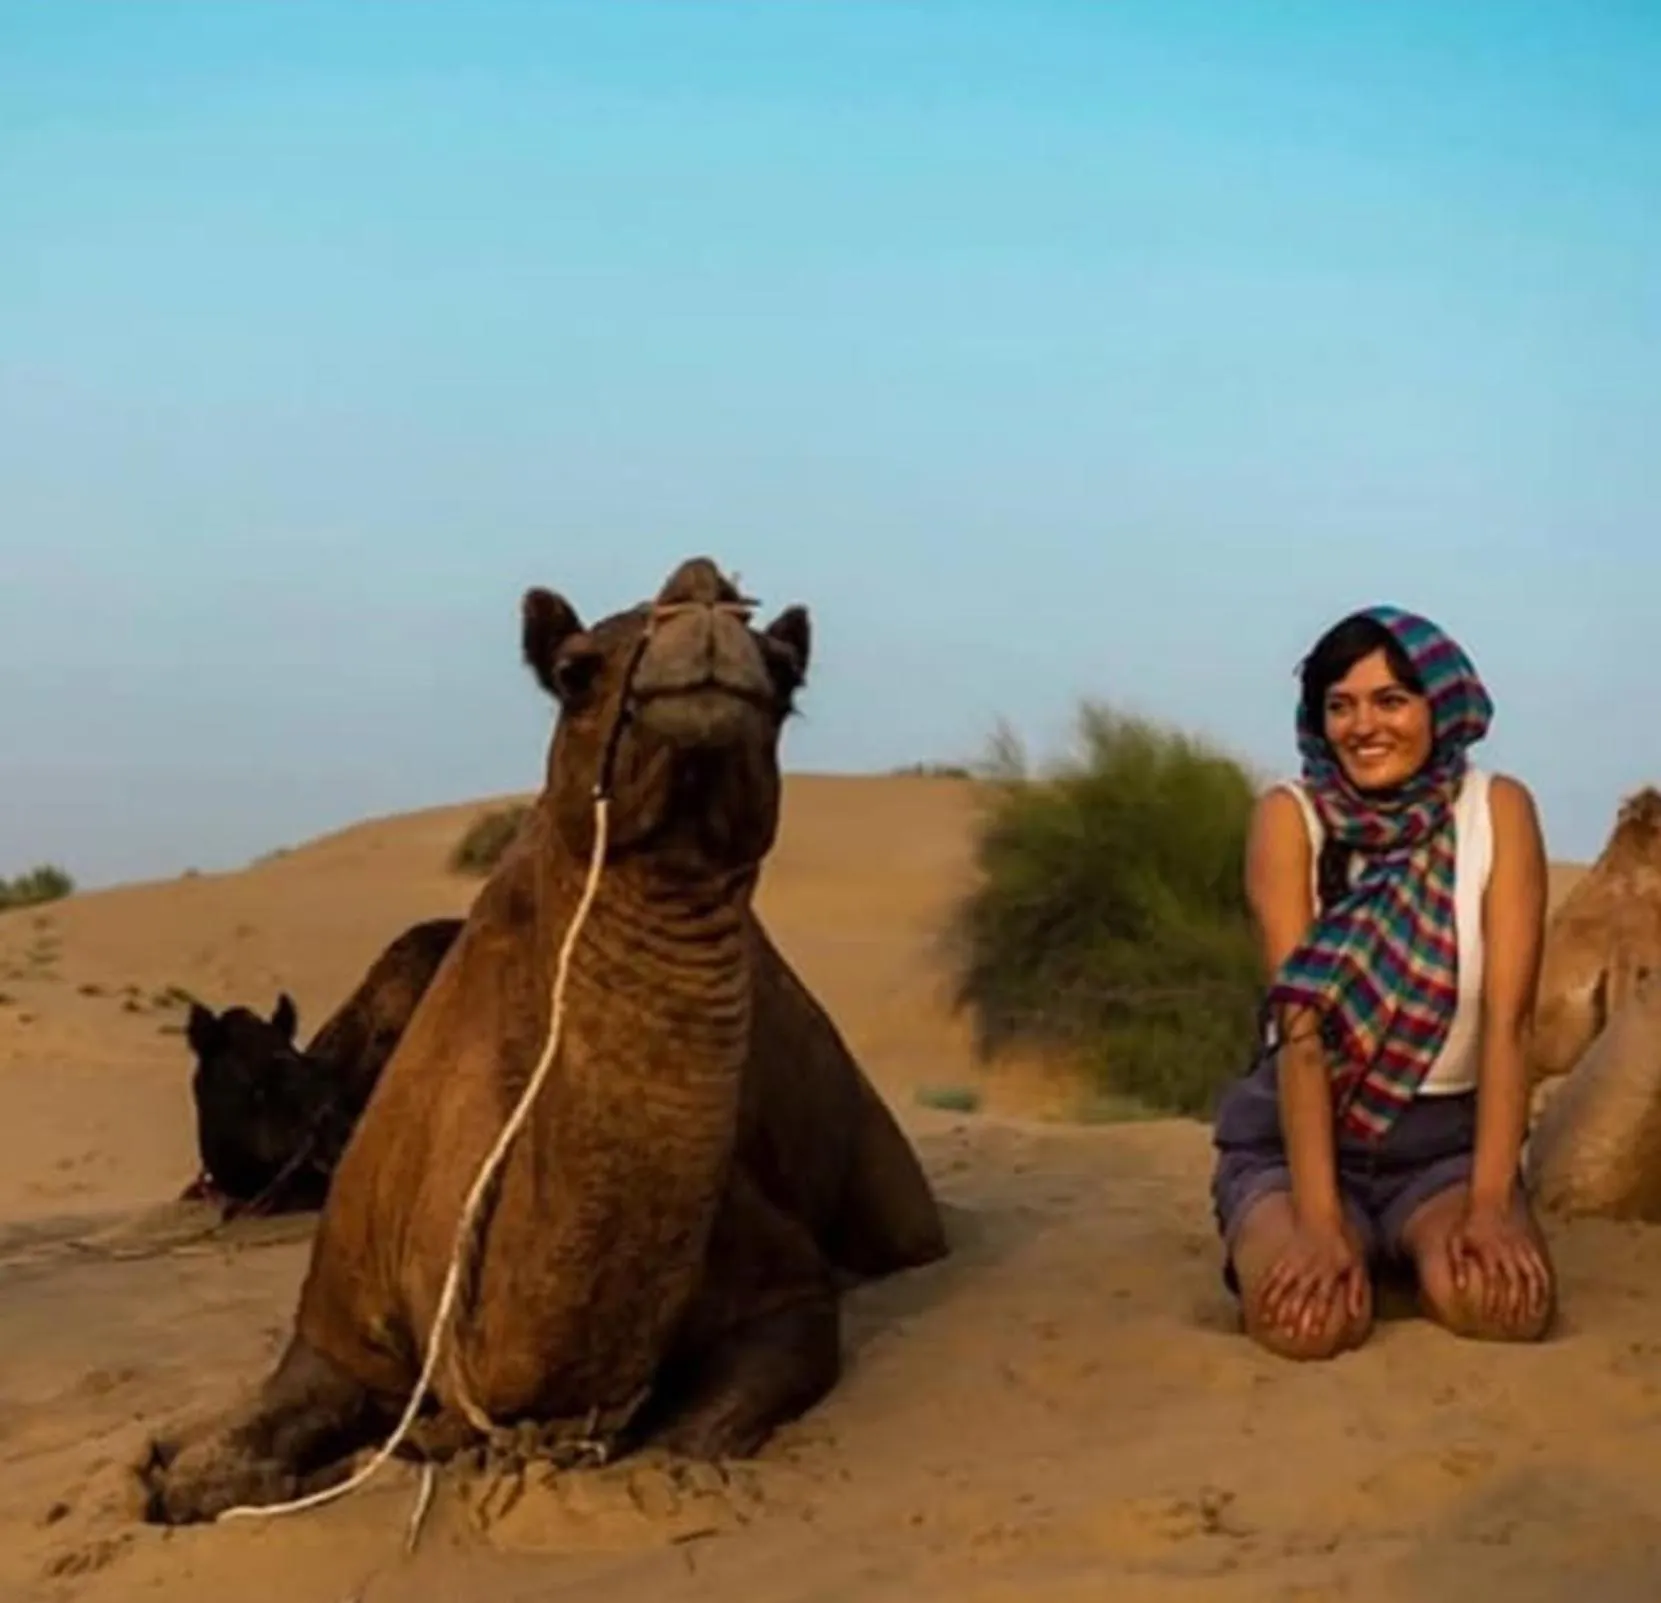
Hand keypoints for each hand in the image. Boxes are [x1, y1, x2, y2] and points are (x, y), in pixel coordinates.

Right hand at [1258, 1213, 1366, 1342]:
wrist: (1319, 1215)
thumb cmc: (1340, 1243)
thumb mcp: (1355, 1265)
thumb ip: (1356, 1290)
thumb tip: (1356, 1314)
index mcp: (1328, 1274)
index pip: (1322, 1299)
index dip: (1317, 1316)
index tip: (1311, 1334)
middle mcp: (1309, 1271)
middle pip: (1300, 1296)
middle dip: (1293, 1316)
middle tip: (1288, 1335)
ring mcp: (1294, 1264)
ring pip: (1282, 1287)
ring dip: (1274, 1304)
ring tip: (1266, 1321)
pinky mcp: (1284, 1258)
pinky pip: (1272, 1274)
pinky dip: (1265, 1287)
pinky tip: (1259, 1300)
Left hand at [1447, 1198, 1550, 1328]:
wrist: (1489, 1204)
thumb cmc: (1468, 1227)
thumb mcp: (1455, 1242)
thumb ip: (1457, 1265)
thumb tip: (1458, 1288)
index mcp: (1488, 1254)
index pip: (1493, 1283)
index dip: (1492, 1301)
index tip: (1490, 1317)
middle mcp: (1507, 1254)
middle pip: (1514, 1285)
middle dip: (1512, 1307)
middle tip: (1509, 1325)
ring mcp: (1522, 1252)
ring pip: (1531, 1281)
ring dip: (1530, 1301)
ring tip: (1528, 1320)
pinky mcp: (1531, 1250)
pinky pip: (1541, 1272)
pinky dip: (1543, 1288)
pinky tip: (1542, 1303)